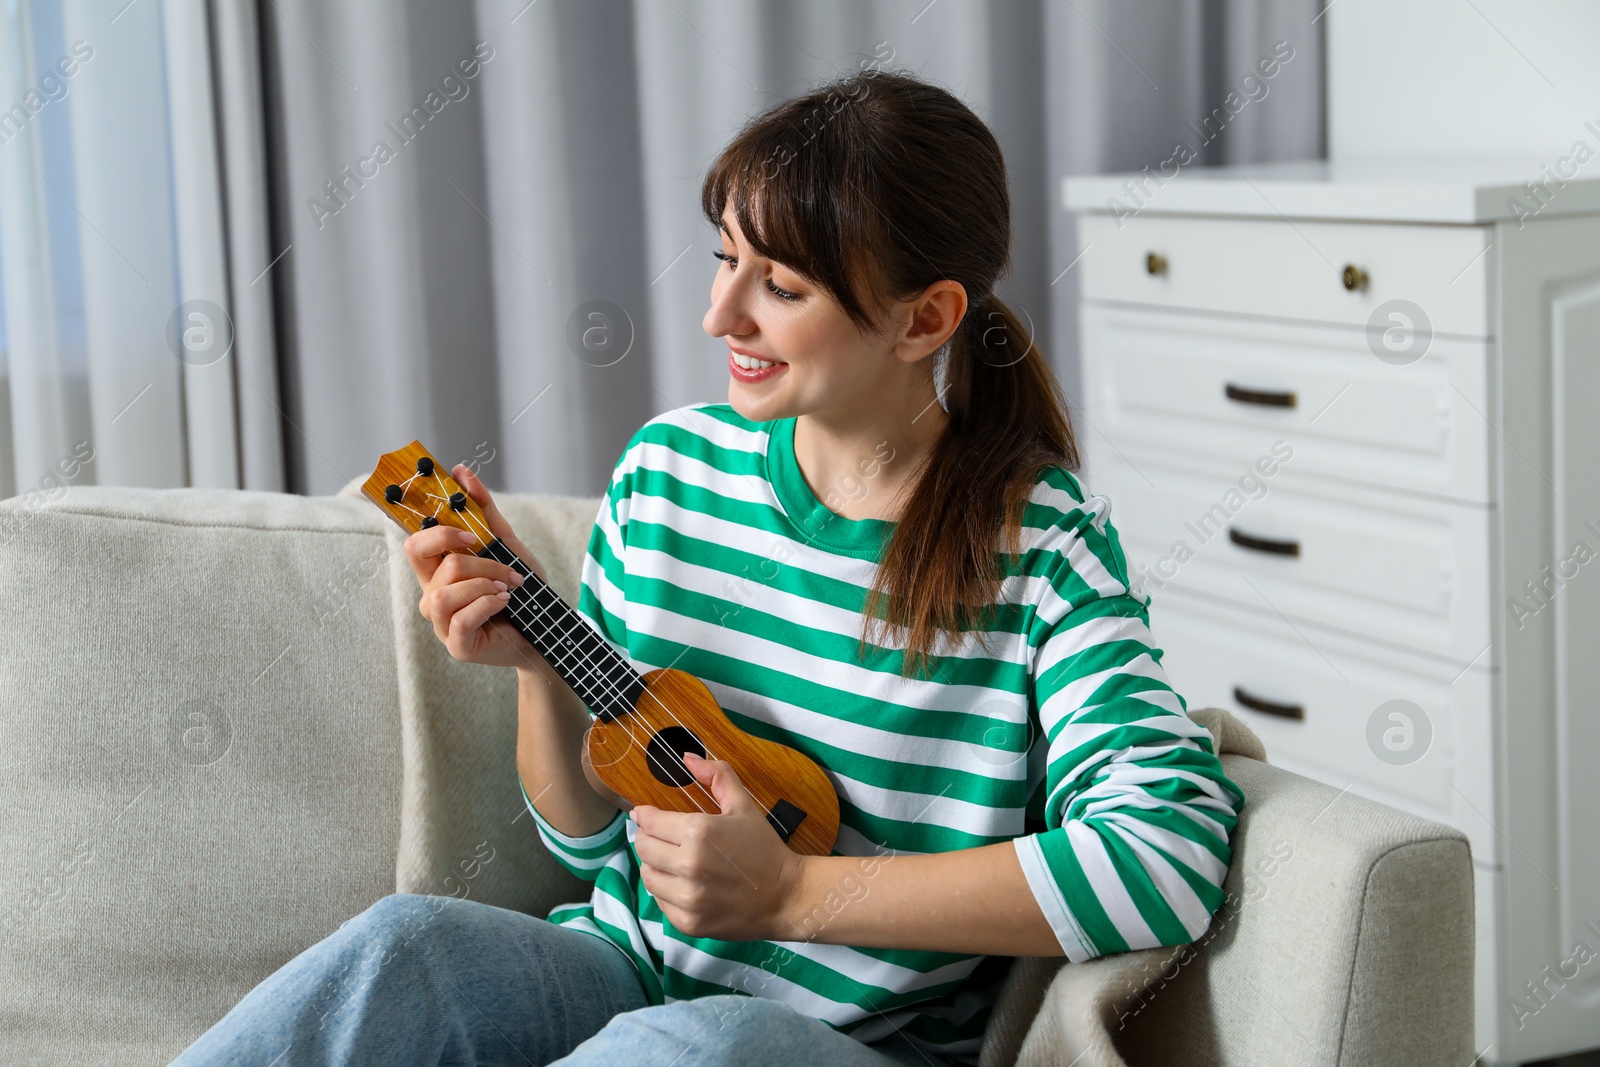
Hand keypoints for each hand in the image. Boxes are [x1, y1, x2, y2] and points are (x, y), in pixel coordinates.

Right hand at [402, 464, 550, 671]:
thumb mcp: (506, 543)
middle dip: (471, 556)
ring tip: (506, 587)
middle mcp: (432, 595)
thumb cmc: (521, 588)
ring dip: (484, 582)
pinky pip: (461, 618)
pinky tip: (504, 602)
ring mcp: (441, 623)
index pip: (413, 543)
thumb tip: (461, 471)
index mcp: (437, 571)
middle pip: (422, 559)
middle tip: (501, 563)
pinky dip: (488, 604)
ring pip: (443, 590)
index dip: (436, 530)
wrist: (546, 627)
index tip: (471, 532)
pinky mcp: (456, 645)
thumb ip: (483, 510)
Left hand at [631, 752, 806, 941]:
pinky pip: (661, 902)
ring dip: (655, 866)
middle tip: (664, 838)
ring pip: (647, 876)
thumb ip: (717, 776)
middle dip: (649, 839)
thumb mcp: (743, 806)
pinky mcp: (688, 923)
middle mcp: (688, 865)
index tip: (646, 815)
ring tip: (674, 861)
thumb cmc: (764, 849)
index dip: (645, 816)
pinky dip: (667, 892)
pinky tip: (685, 884)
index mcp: (699, 832)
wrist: (787, 896)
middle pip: (643, 848)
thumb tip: (687, 758)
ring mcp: (687, 898)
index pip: (649, 821)